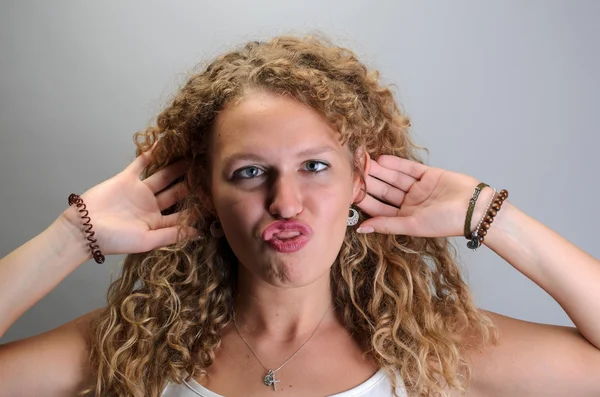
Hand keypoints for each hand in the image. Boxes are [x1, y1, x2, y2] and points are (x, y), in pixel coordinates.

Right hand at [61, 144, 197, 255]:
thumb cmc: (115, 239)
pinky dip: (153, 153)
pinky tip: (166, 143)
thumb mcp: (147, 240)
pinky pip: (142, 163)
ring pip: (163, 175)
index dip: (198, 205)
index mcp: (157, 223)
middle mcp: (151, 206)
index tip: (215, 195)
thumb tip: (198, 233)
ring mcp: (140, 191)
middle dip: (192, 181)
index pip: (182, 212)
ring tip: (193, 155)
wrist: (84, 229)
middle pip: (177, 191)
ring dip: (177, 166)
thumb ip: (172, 234)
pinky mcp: (127, 179)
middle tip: (208, 170)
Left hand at [355, 155, 487, 237]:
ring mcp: (419, 188)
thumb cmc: (446, 222)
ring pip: (394, 177)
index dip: (364, 198)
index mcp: (405, 217)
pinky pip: (409, 168)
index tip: (349, 190)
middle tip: (353, 170)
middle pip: (384, 190)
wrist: (475, 209)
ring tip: (363, 161)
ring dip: (379, 170)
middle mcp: (409, 203)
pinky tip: (381, 159)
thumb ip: (387, 225)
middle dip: (369, 181)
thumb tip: (361, 229)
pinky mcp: (429, 175)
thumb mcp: (412, 225)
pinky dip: (396, 164)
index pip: (379, 207)